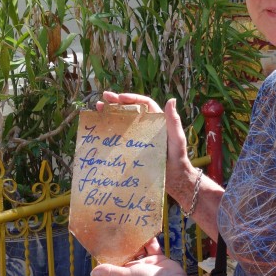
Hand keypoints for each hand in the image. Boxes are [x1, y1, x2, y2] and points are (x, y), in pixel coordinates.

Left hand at [91, 236, 187, 275]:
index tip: (101, 243)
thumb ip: (110, 272)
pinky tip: (146, 229)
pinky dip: (149, 239)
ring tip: (129, 226)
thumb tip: (92, 272)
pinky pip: (151, 246)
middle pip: (125, 255)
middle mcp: (133, 269)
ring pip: (138, 249)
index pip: (112, 266)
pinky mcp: (156, 257)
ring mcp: (145, 263)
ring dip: (135, 240)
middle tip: (115, 229)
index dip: (106, 256)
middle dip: (121, 244)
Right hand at [98, 91, 195, 207]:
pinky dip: (111, 130)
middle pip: (131, 109)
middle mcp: (147, 125)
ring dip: (111, 113)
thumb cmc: (177, 156)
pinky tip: (100, 128)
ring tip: (98, 108)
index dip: (132, 98)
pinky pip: (121, 135)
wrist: (173, 177)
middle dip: (117, 102)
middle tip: (104, 98)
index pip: (144, 104)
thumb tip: (171, 99)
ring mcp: (139, 135)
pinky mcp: (133, 147)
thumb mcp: (177, 138)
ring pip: (124, 120)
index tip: (119, 98)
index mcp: (157, 120)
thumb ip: (174, 120)